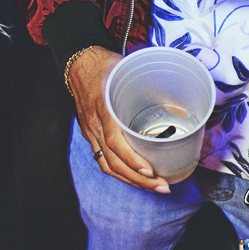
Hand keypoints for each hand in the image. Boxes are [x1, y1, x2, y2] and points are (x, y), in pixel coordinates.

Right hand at [67, 46, 170, 192]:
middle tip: (162, 186)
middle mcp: (95, 124)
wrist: (76, 63)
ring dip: (130, 180)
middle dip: (139, 179)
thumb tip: (171, 92)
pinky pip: (102, 159)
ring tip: (152, 186)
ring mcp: (91, 132)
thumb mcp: (123, 67)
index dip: (132, 160)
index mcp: (103, 108)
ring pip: (108, 165)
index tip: (150, 171)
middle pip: (114, 161)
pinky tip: (133, 176)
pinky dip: (119, 172)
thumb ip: (144, 81)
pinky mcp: (90, 134)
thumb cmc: (101, 64)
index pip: (114, 142)